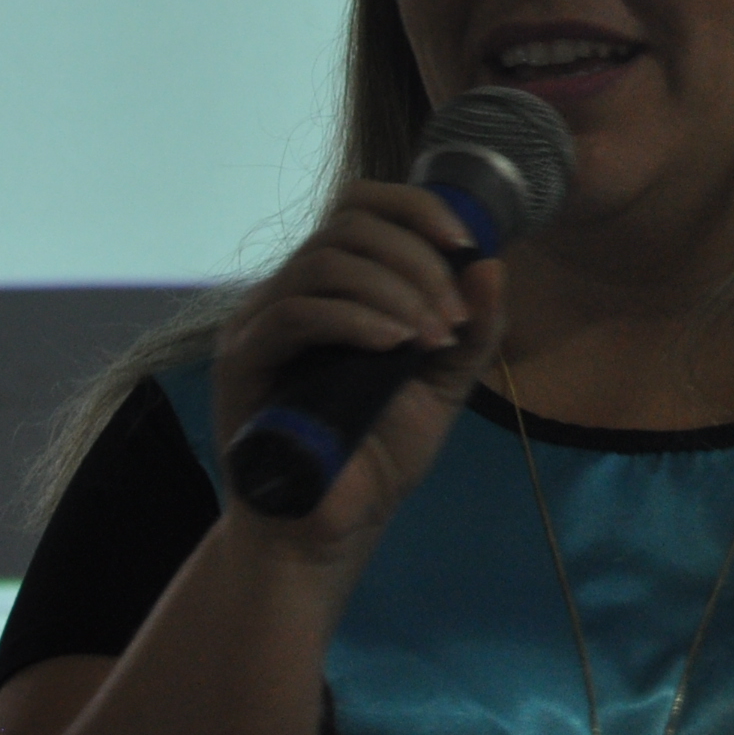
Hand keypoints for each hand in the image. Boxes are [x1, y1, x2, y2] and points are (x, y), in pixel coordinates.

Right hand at [210, 182, 507, 562]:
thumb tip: (491, 264)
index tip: (465, 245)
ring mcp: (259, 323)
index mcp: (333, 286)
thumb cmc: (379, 453)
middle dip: (417, 262)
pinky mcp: (242, 361)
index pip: (361, 205)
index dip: (415, 208)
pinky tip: (395, 348)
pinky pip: (296, 313)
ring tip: (431, 339)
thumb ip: (473, 328)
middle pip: (348, 225)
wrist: (332, 529)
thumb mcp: (444, 384)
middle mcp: (289, 291)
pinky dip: (355, 320)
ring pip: (324, 261)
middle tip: (452, 321)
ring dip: (394, 292)